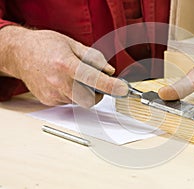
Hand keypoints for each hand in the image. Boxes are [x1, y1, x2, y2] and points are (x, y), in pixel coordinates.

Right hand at [0, 26, 127, 107]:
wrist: (19, 54)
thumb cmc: (45, 45)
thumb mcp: (72, 44)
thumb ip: (94, 58)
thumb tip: (110, 71)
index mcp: (66, 64)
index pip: (94, 79)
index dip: (111, 86)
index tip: (123, 89)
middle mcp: (58, 82)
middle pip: (90, 98)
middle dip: (98, 92)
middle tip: (93, 79)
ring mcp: (52, 94)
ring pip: (80, 101)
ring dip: (84, 92)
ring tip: (73, 77)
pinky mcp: (49, 101)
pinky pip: (69, 102)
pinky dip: (73, 94)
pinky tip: (63, 82)